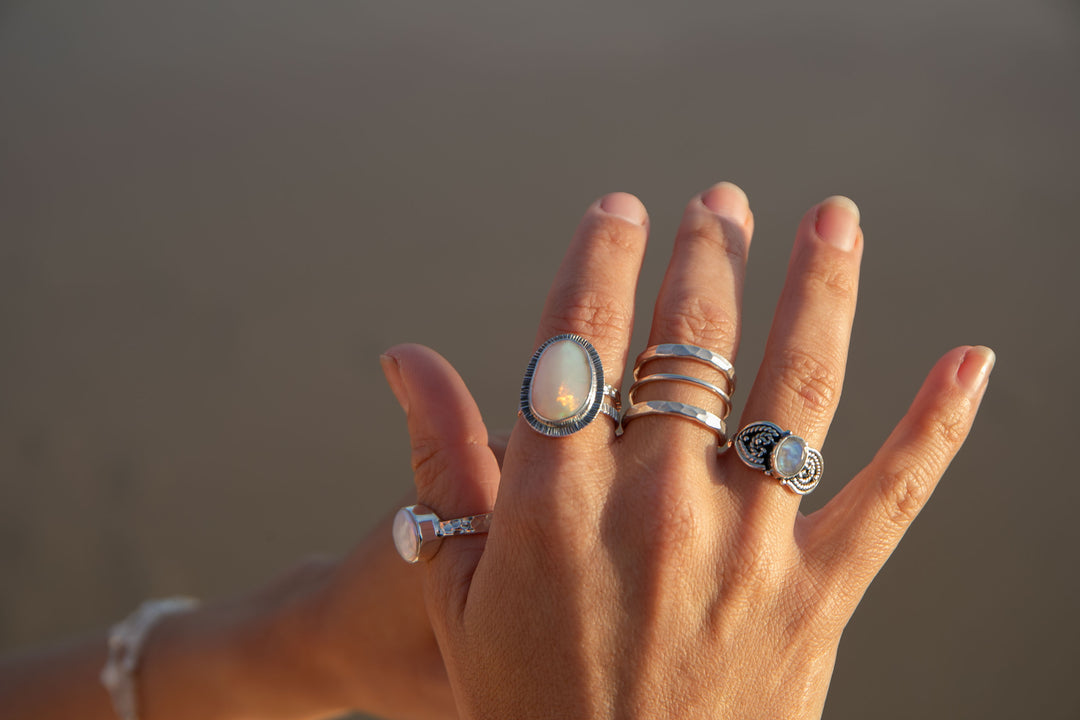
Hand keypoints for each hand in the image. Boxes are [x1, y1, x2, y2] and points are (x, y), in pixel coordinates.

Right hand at [379, 184, 993, 718]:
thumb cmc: (526, 701)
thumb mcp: (459, 589)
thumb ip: (442, 460)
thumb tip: (404, 356)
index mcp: (552, 503)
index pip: (580, 341)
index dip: (601, 259)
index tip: (621, 211)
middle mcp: (653, 508)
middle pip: (689, 344)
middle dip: (705, 257)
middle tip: (720, 204)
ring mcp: (745, 550)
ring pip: (796, 388)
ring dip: (820, 290)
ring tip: (833, 219)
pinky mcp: (818, 598)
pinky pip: (892, 496)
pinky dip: (938, 425)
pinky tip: (969, 360)